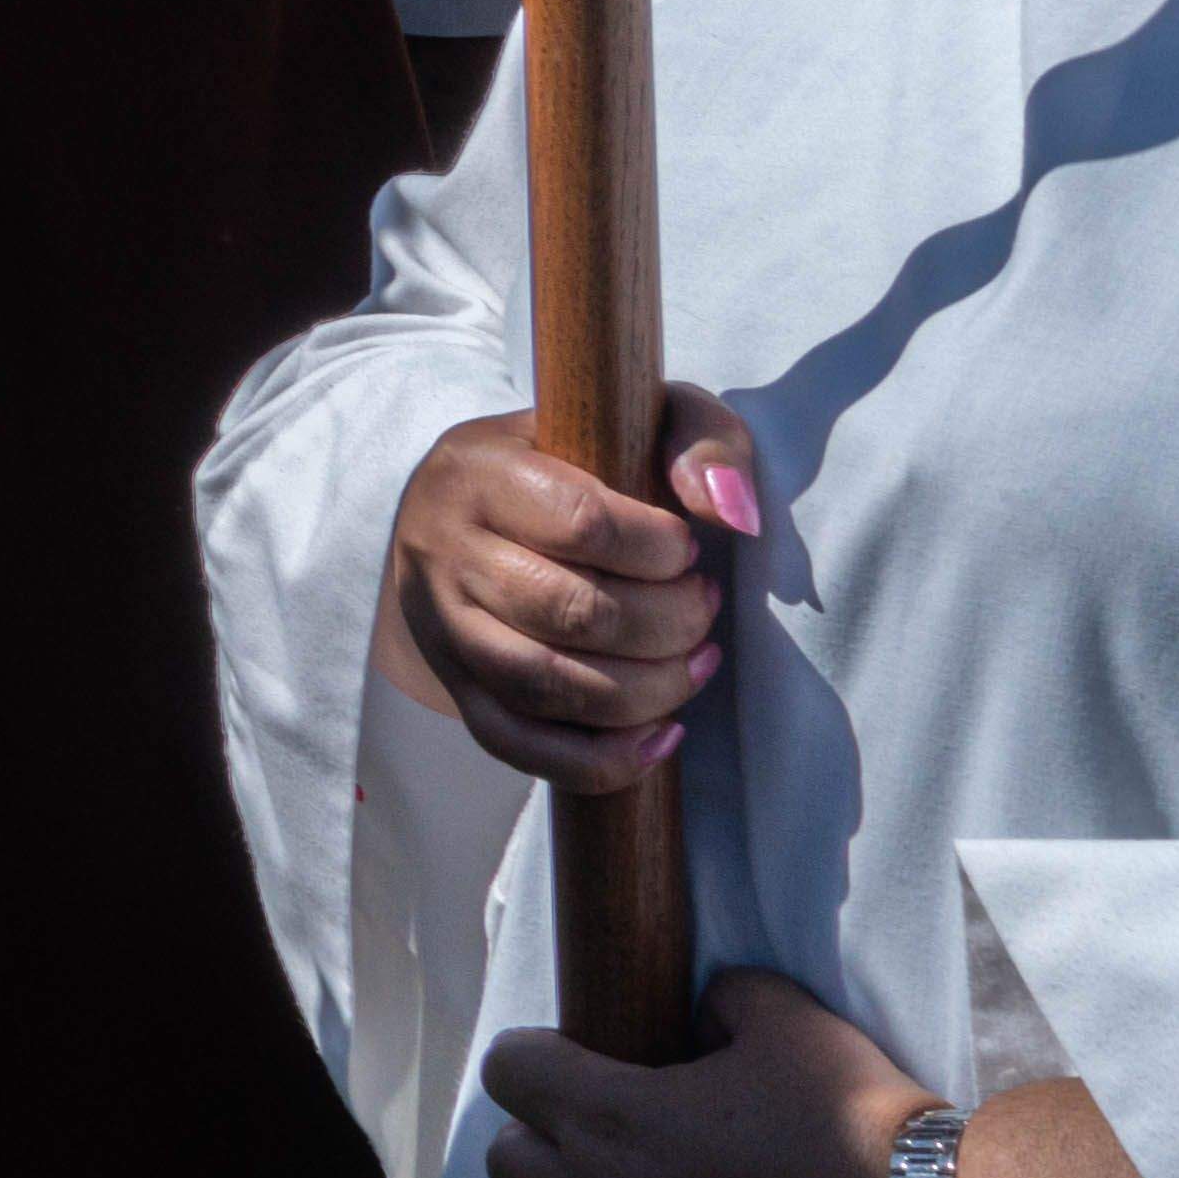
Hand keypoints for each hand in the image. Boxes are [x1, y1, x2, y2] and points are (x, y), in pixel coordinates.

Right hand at [387, 385, 755, 791]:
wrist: (467, 510)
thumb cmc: (570, 462)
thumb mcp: (634, 417)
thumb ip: (700, 439)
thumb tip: (735, 516)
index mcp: (478, 471)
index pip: (581, 523)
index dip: (662, 550)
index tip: (687, 549)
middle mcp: (443, 550)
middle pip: (570, 612)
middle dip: (670, 623)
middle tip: (702, 605)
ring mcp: (443, 627)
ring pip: (548, 686)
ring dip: (650, 690)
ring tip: (696, 662)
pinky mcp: (456, 687)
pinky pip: (522, 748)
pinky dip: (604, 759)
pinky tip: (662, 734)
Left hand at [476, 968, 932, 1177]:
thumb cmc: (859, 1129)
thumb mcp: (790, 1024)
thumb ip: (724, 1002)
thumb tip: (702, 1015)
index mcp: (614, 1117)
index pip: (508, 1070)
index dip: (535, 1053)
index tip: (572, 1054)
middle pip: (507, 1158)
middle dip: (536, 1131)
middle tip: (587, 1124)